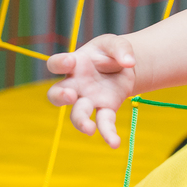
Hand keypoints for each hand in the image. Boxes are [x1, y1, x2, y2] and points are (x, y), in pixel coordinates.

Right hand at [46, 34, 136, 148]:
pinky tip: (114, 143)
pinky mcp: (105, 108)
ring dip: (80, 121)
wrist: (124, 66)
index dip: (60, 64)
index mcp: (74, 64)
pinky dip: (108, 133)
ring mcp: (88, 99)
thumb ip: (121, 49)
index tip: (71, 61)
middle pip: (57, 95)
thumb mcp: (115, 43)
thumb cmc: (111, 53)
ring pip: (77, 114)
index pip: (56, 64)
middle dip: (60, 96)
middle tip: (70, 96)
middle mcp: (75, 84)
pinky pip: (103, 123)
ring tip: (89, 129)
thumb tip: (129, 62)